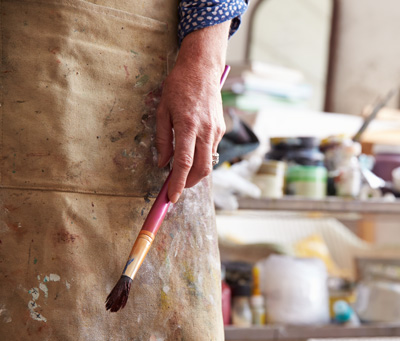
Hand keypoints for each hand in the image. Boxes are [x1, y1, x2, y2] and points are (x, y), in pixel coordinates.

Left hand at [155, 24, 229, 202]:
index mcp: (187, 125)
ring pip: (209, 161)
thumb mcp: (162, 110)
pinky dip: (201, 156)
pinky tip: (192, 151)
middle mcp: (205, 130)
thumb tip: (162, 162)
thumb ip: (162, 138)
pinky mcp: (221, 128)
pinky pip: (212, 149)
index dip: (178, 183)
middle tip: (177, 187)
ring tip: (182, 171)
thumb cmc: (178, 86)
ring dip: (196, 171)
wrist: (202, 68)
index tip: (172, 197)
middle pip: (202, 168)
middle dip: (190, 183)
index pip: (184, 163)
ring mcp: (216, 130)